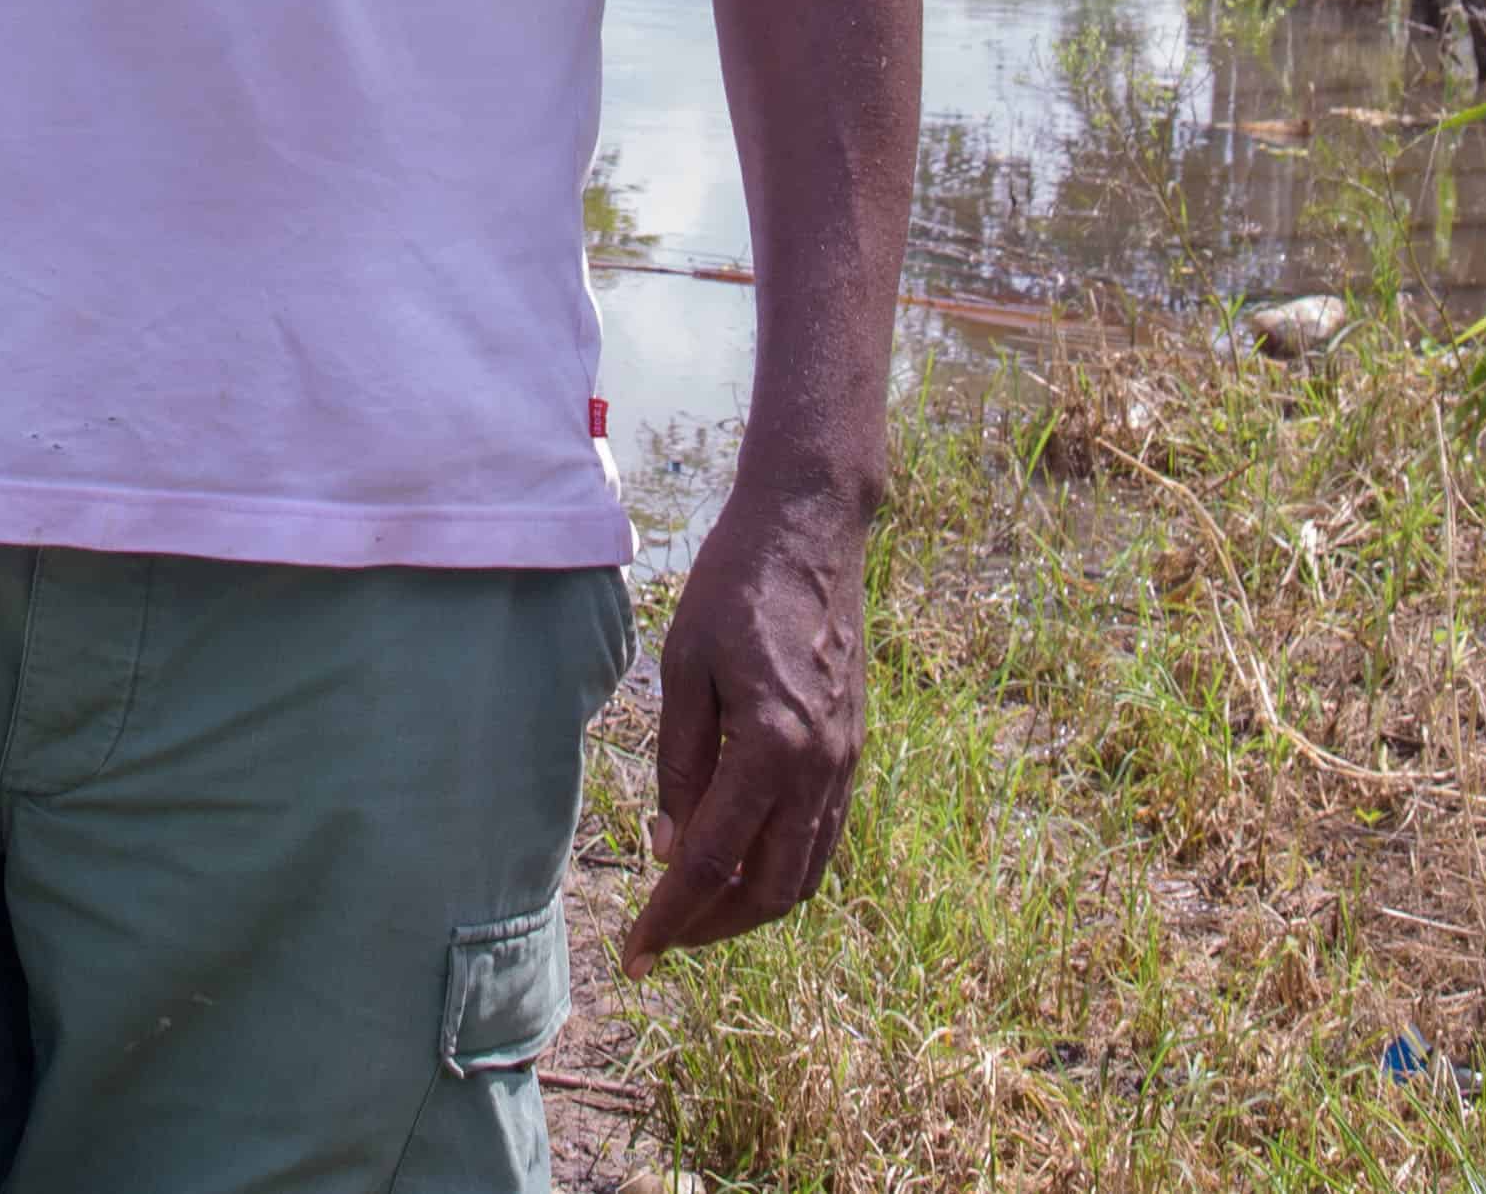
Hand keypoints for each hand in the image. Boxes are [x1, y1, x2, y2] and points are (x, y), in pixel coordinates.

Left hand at [621, 482, 872, 964]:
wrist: (811, 530)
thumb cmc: (734, 587)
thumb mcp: (684, 668)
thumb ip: (680, 764)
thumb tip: (672, 848)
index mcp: (772, 748)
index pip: (712, 863)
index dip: (670, 917)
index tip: (635, 956)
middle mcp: (820, 769)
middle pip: (768, 890)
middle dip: (711, 928)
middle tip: (660, 939)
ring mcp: (844, 763)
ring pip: (803, 873)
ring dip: (748, 909)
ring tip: (694, 913)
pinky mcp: (851, 751)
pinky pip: (821, 838)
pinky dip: (780, 870)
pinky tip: (739, 864)